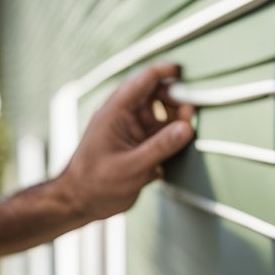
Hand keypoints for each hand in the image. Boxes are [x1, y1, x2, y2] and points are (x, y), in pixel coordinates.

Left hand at [56, 62, 194, 222]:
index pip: (143, 81)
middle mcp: (127, 117)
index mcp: (116, 111)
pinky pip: (165, 136)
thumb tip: (188, 127)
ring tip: (189, 132)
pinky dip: (176, 138)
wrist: (81, 203)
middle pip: (158, 96)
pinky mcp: (142, 148)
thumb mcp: (130, 166)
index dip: (164, 72)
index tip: (183, 71)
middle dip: (177, 100)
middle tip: (192, 113)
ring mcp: (135, 132)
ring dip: (179, 121)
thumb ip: (160, 146)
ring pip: (164, 117)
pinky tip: (183, 148)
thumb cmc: (96, 182)